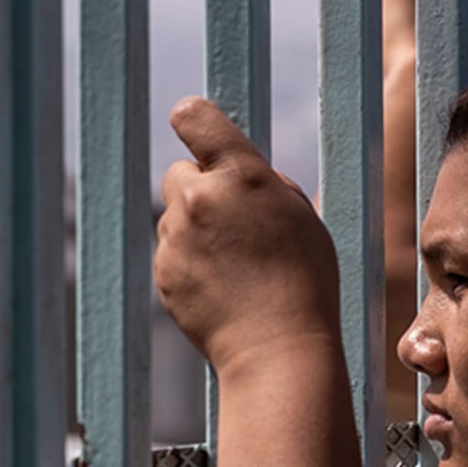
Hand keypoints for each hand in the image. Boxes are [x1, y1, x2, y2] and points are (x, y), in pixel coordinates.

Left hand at [154, 97, 342, 374]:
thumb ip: (264, 184)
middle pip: (180, 172)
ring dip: (197, 230)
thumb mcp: (303, 218)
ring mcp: (175, 238)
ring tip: (238, 266)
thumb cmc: (305, 283)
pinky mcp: (162, 272)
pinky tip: (224, 288)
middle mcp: (200, 199)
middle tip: (236, 224)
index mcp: (242, 176)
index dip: (195, 121)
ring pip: (175, 217)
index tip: (196, 129)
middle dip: (201, 189)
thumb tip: (232, 172)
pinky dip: (191, 264)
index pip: (195, 118)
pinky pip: (172, 254)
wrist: (278, 348)